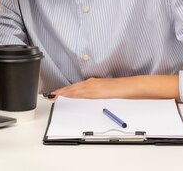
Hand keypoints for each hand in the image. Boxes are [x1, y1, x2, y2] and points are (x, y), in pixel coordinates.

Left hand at [50, 75, 179, 100]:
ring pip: (76, 89)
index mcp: (94, 84)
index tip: (57, 91)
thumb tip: (91, 98)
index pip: (77, 87)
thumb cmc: (121, 90)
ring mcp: (94, 86)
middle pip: (74, 87)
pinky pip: (82, 92)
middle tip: (50, 93)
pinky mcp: (97, 90)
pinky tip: (67, 94)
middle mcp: (93, 83)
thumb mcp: (107, 92)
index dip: (66, 89)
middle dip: (62, 90)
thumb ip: (99, 94)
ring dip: (65, 91)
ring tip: (55, 94)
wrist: (131, 86)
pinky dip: (73, 93)